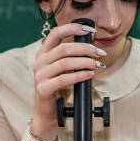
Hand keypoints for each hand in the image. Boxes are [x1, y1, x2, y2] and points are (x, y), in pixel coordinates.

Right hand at [31, 23, 106, 140]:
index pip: (55, 33)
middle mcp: (39, 62)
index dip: (73, 28)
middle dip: (85, 49)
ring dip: (85, 62)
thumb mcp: (64, 69)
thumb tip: (93, 48)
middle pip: (64, 48)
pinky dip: (79, 76)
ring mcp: (40, 75)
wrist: (49, 112)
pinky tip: (90, 75)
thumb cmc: (59, 89)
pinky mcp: (43, 88)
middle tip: (100, 53)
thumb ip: (72, 57)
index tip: (90, 30)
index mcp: (43, 53)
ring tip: (98, 65)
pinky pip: (64, 79)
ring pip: (65, 63)